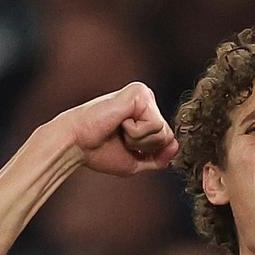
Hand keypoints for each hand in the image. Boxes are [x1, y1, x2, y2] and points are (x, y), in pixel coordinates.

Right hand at [59, 82, 178, 175]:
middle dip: (146, 147)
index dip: (149, 152)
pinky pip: (155, 125)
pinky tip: (120, 123)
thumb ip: (158, 157)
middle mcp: (146, 100)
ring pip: (163, 132)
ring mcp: (143, 95)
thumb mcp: (135, 161)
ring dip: (140, 141)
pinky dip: (136, 133)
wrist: (77, 143)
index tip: (125, 145)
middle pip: (168, 136)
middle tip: (121, 138)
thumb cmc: (100, 152)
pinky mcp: (139, 93)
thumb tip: (176, 145)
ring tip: (119, 130)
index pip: (166, 140)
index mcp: (145, 114)